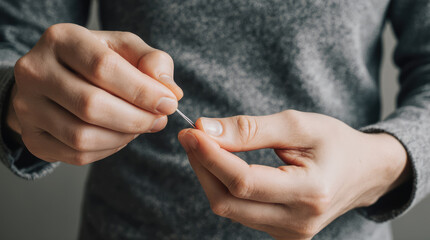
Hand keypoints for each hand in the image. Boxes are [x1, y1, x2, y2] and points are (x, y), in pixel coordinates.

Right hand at [6, 23, 182, 164]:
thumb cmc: (96, 63)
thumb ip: (152, 62)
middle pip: (91, 105)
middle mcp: (35, 71)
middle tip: (159, 119)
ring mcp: (28, 107)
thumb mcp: (125, 49)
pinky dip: (109, 149)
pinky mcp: (33, 137)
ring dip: (124, 136)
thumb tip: (170, 91)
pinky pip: (77, 154)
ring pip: (82, 135)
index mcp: (61, 40)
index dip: (142, 90)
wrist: (57, 80)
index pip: (103, 67)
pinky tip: (121, 136)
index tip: (169, 103)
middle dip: (137, 118)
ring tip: (141, 126)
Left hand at [178, 110, 410, 239]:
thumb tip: (206, 130)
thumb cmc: (335, 143)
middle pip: (228, 201)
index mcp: (310, 193)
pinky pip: (239, 212)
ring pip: (229, 209)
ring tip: (205, 146)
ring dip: (210, 176)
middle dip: (203, 166)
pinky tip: (223, 164)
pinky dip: (224, 186)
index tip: (190, 132)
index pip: (243, 181)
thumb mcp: (298, 125)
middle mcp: (298, 222)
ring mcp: (289, 233)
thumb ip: (251, 129)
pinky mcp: (280, 232)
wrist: (363, 172)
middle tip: (192, 136)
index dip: (210, 156)